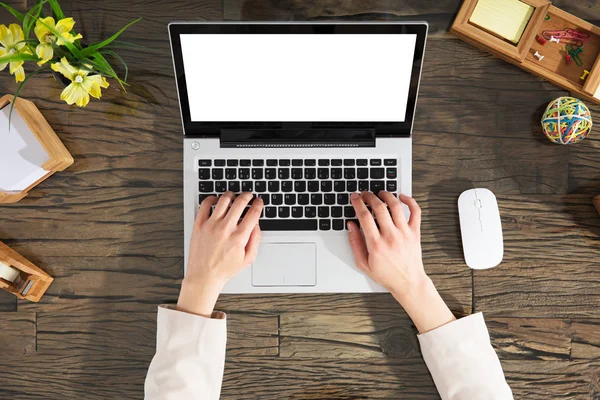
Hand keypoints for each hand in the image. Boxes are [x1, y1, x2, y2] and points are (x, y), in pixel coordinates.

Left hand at [177, 192, 263, 316]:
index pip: (253, 213)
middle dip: (247, 196)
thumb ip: (255, 240)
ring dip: (231, 195)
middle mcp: (225, 229)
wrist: (204, 276)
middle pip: (240, 202)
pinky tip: (216, 200)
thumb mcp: (247, 259)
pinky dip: (212, 198)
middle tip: (248, 195)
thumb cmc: (224, 269)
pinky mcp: (199, 224)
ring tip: (233, 196)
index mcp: (239, 237)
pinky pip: (205, 204)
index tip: (258, 201)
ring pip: (223, 200)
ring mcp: (211, 225)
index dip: (258, 204)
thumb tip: (257, 225)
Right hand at [347, 192, 454, 332]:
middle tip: (365, 194)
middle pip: (379, 208)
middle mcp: (391, 236)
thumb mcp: (363, 264)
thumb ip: (355, 243)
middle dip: (369, 196)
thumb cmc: (387, 275)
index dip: (358, 203)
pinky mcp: (415, 233)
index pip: (364, 216)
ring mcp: (404, 233)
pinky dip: (410, 201)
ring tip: (381, 193)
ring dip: (387, 195)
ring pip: (396, 206)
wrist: (408, 282)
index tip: (355, 198)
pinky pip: (415, 212)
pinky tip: (402, 197)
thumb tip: (351, 226)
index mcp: (376, 244)